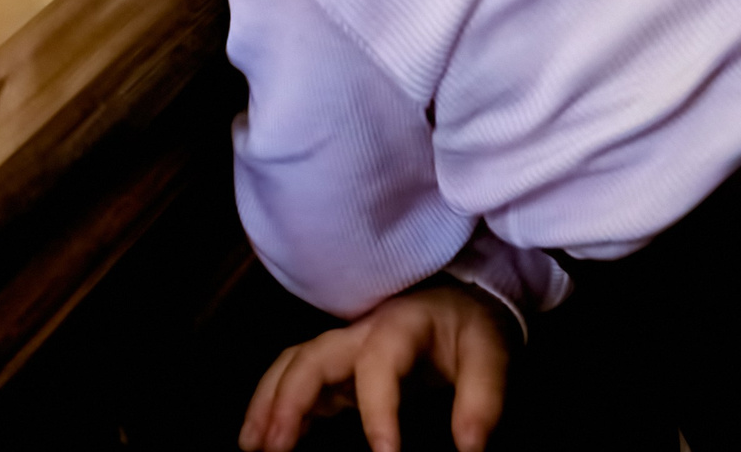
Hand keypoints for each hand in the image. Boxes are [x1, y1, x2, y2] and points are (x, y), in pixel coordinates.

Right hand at [240, 285, 512, 451]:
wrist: (459, 303)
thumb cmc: (469, 331)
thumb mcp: (490, 357)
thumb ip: (482, 400)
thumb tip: (470, 449)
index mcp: (400, 326)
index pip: (379, 366)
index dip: (378, 411)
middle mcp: (360, 332)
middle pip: (313, 358)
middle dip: (289, 401)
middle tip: (274, 448)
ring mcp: (343, 347)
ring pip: (293, 366)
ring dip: (268, 403)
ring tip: (250, 444)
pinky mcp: (339, 366)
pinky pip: (297, 379)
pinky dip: (275, 405)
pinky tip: (263, 438)